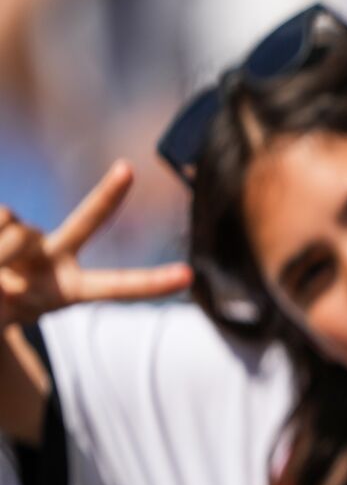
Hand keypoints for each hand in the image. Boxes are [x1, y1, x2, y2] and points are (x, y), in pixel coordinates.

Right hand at [0, 161, 190, 329]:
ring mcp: (29, 237)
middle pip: (86, 222)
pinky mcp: (4, 218)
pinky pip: (2, 217)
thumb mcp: (6, 315)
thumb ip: (9, 286)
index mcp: (70, 289)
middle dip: (107, 194)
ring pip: (18, 231)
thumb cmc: (0, 309)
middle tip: (127, 169)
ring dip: (0, 254)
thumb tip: (7, 248)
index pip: (115, 286)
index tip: (189, 276)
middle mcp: (57, 256)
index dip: (150, 283)